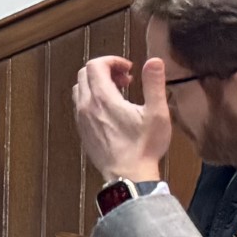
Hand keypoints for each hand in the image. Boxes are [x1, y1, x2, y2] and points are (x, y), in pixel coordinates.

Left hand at [73, 54, 170, 182]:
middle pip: (85, 73)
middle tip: (126, 80)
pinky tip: (111, 109)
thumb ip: (154, 84)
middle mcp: (86, 106)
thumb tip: (154, 61)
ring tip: (119, 93)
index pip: (95, 65)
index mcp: (102, 98)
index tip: (130, 69)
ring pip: (80, 89)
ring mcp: (81, 119)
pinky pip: (80, 105)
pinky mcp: (82, 130)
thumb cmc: (144, 145)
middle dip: (105, 70)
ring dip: (97, 83)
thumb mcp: (156, 113)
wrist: (128, 175)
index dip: (112, 60)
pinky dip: (92, 98)